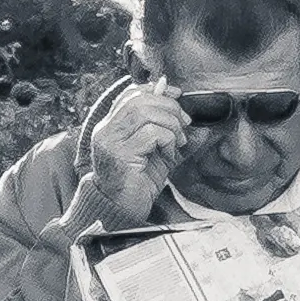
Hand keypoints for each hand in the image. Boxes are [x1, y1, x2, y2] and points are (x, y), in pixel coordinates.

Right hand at [87, 80, 191, 227]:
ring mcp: (111, 142)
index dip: (155, 89)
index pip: (130, 94)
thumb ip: (170, 133)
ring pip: (145, 112)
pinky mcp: (120, 155)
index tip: (177, 94)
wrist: (122, 211)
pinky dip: (167, 139)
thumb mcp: (158, 152)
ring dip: (170, 123)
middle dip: (168, 106)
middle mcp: (106, 130)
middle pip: (139, 99)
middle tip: (184, 124)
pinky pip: (151, 133)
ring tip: (177, 142)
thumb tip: (193, 118)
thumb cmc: (139, 183)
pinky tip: (169, 154)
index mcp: (110, 126)